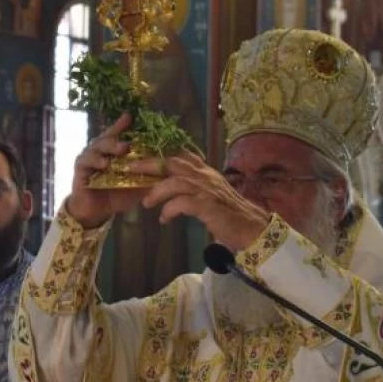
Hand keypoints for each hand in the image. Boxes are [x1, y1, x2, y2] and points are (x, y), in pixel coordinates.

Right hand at [65, 113, 148, 228]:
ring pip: (98, 146)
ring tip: (122, 149)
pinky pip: (86, 161)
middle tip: (132, 137)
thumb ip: (148, 177)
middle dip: (119, 134)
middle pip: (109, 136)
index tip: (130, 115)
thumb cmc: (117, 195)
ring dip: (110, 146)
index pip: (119, 134)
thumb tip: (169, 171)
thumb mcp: (137, 186)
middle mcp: (100, 150)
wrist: (97, 212)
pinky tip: (105, 165)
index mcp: (114, 151)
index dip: (123, 124)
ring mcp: (89, 157)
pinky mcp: (80, 169)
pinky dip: (95, 161)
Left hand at [130, 150, 271, 251]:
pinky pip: (183, 203)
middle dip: (149, 163)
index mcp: (206, 172)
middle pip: (173, 162)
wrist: (252, 228)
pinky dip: (170, 210)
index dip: (160, 153)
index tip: (141, 156)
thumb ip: (195, 187)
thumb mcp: (212, 194)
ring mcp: (208, 190)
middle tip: (131, 168)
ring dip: (157, 191)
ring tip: (146, 203)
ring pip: (175, 182)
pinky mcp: (209, 206)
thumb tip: (174, 186)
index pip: (181, 155)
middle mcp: (206, 176)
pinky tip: (164, 219)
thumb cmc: (230, 214)